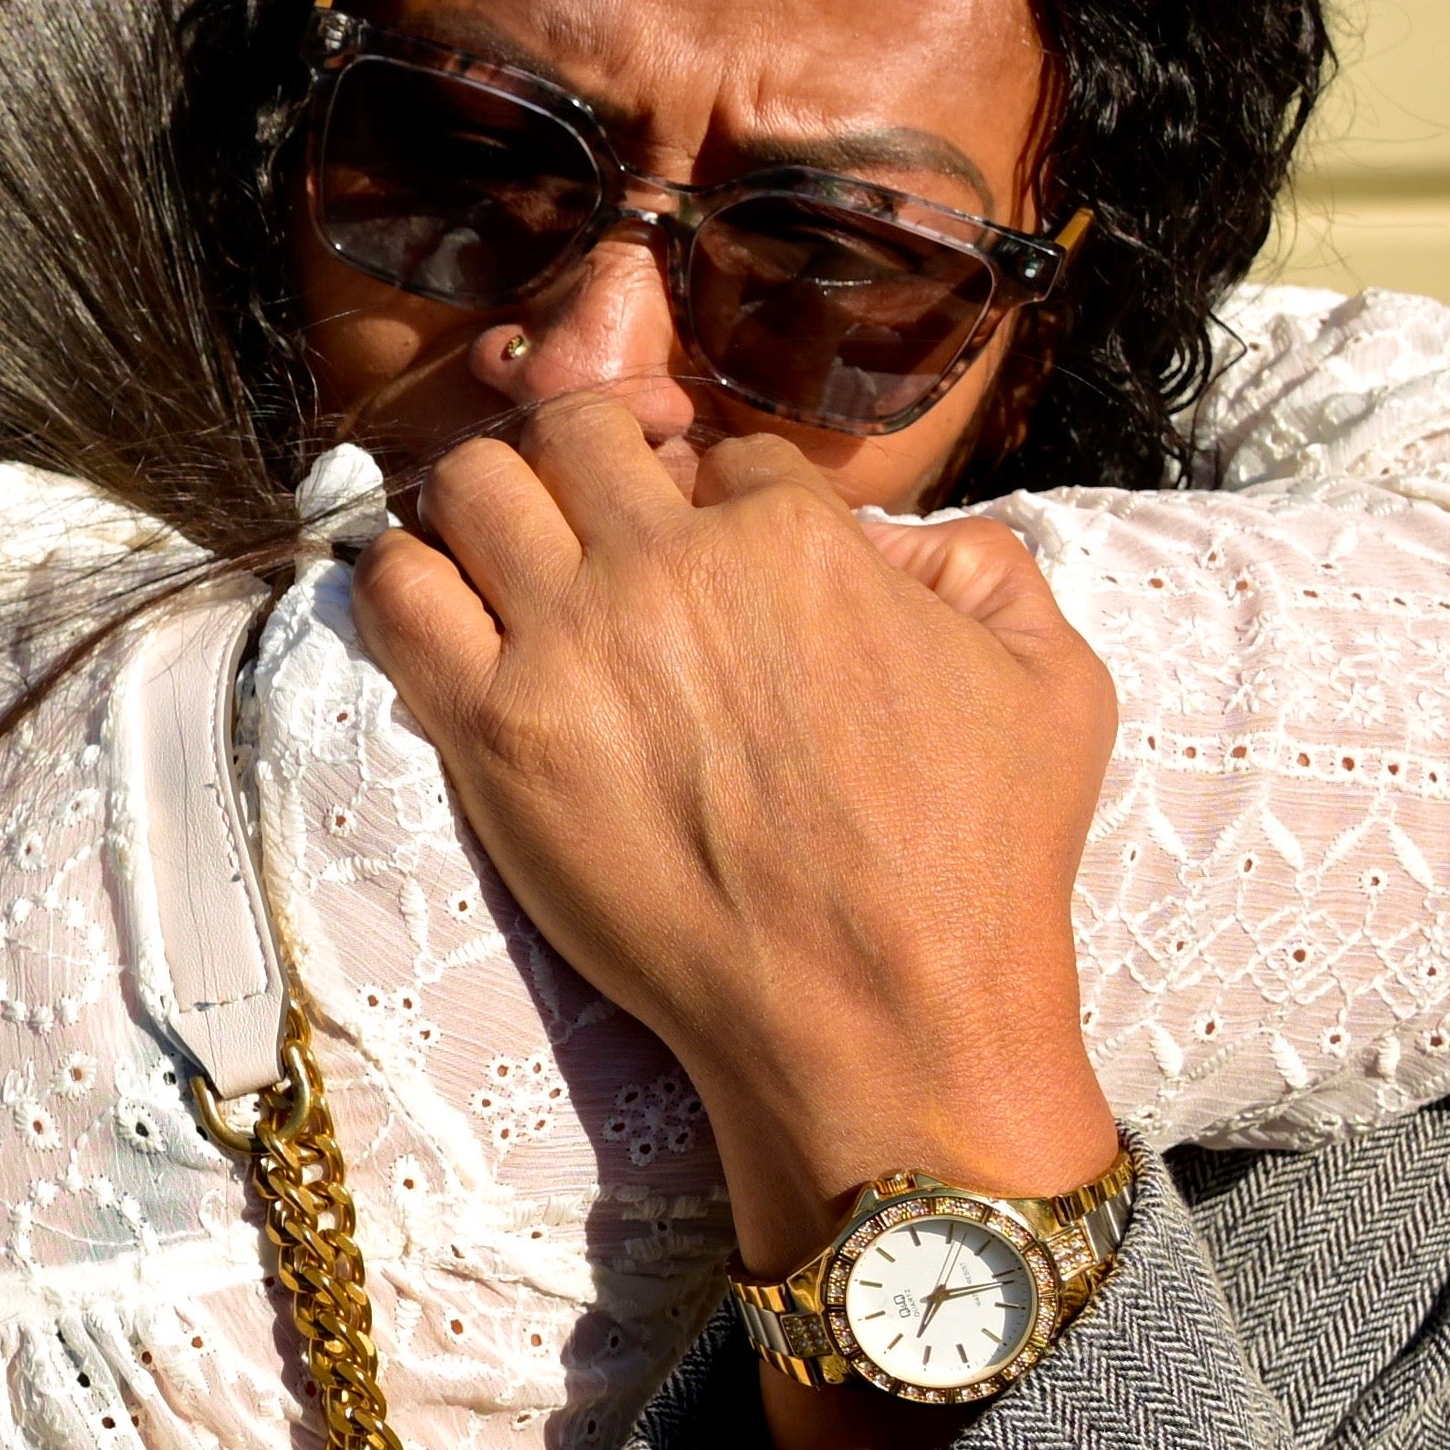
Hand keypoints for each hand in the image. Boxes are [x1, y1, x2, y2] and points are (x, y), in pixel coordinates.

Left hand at [359, 387, 1123, 1275]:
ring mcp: (570, 644)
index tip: (710, 552)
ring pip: (471, 485)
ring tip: (510, 558)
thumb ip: (987, 568)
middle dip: (586, 456)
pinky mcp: (493, 733)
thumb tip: (903, 539)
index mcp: (797, 534)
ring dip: (486, 503)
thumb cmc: (978, 865)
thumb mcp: (1053, 682)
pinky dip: (404, 579)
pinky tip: (445, 614)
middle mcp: (670, 566)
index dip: (717, 493)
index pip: (721, 453)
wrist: (882, 1018)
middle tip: (596, 523)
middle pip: (575, 431)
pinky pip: (396, 594)